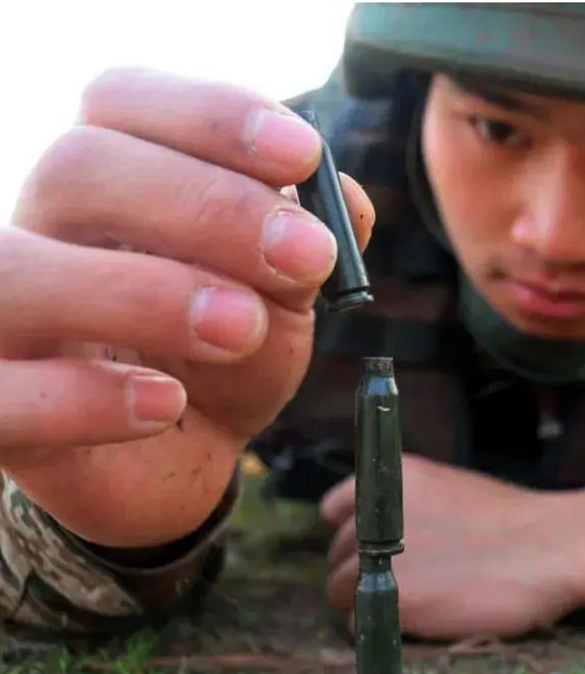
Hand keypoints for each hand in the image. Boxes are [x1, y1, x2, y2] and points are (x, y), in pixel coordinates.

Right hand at [0, 67, 373, 546]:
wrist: (184, 456)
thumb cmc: (224, 356)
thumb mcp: (281, 294)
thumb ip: (306, 243)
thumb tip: (344, 199)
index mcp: (110, 181)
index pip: (122, 100)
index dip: (211, 114)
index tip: (303, 155)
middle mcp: (40, 232)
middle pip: (79, 167)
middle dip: (206, 207)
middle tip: (306, 257)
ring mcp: (4, 320)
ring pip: (14, 271)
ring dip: (142, 292)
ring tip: (240, 328)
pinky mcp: (0, 414)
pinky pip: (0, 398)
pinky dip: (83, 399)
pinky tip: (168, 404)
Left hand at [321, 454, 584, 639]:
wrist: (555, 545)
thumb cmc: (511, 521)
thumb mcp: (448, 489)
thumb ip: (406, 504)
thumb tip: (375, 532)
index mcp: (391, 477)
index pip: (335, 508)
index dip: (354, 532)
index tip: (376, 546)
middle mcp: (376, 511)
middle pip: (337, 554)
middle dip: (363, 568)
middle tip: (408, 578)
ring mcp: (382, 555)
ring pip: (341, 590)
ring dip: (369, 600)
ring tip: (416, 601)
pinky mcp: (397, 597)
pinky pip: (361, 621)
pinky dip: (382, 624)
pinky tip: (423, 616)